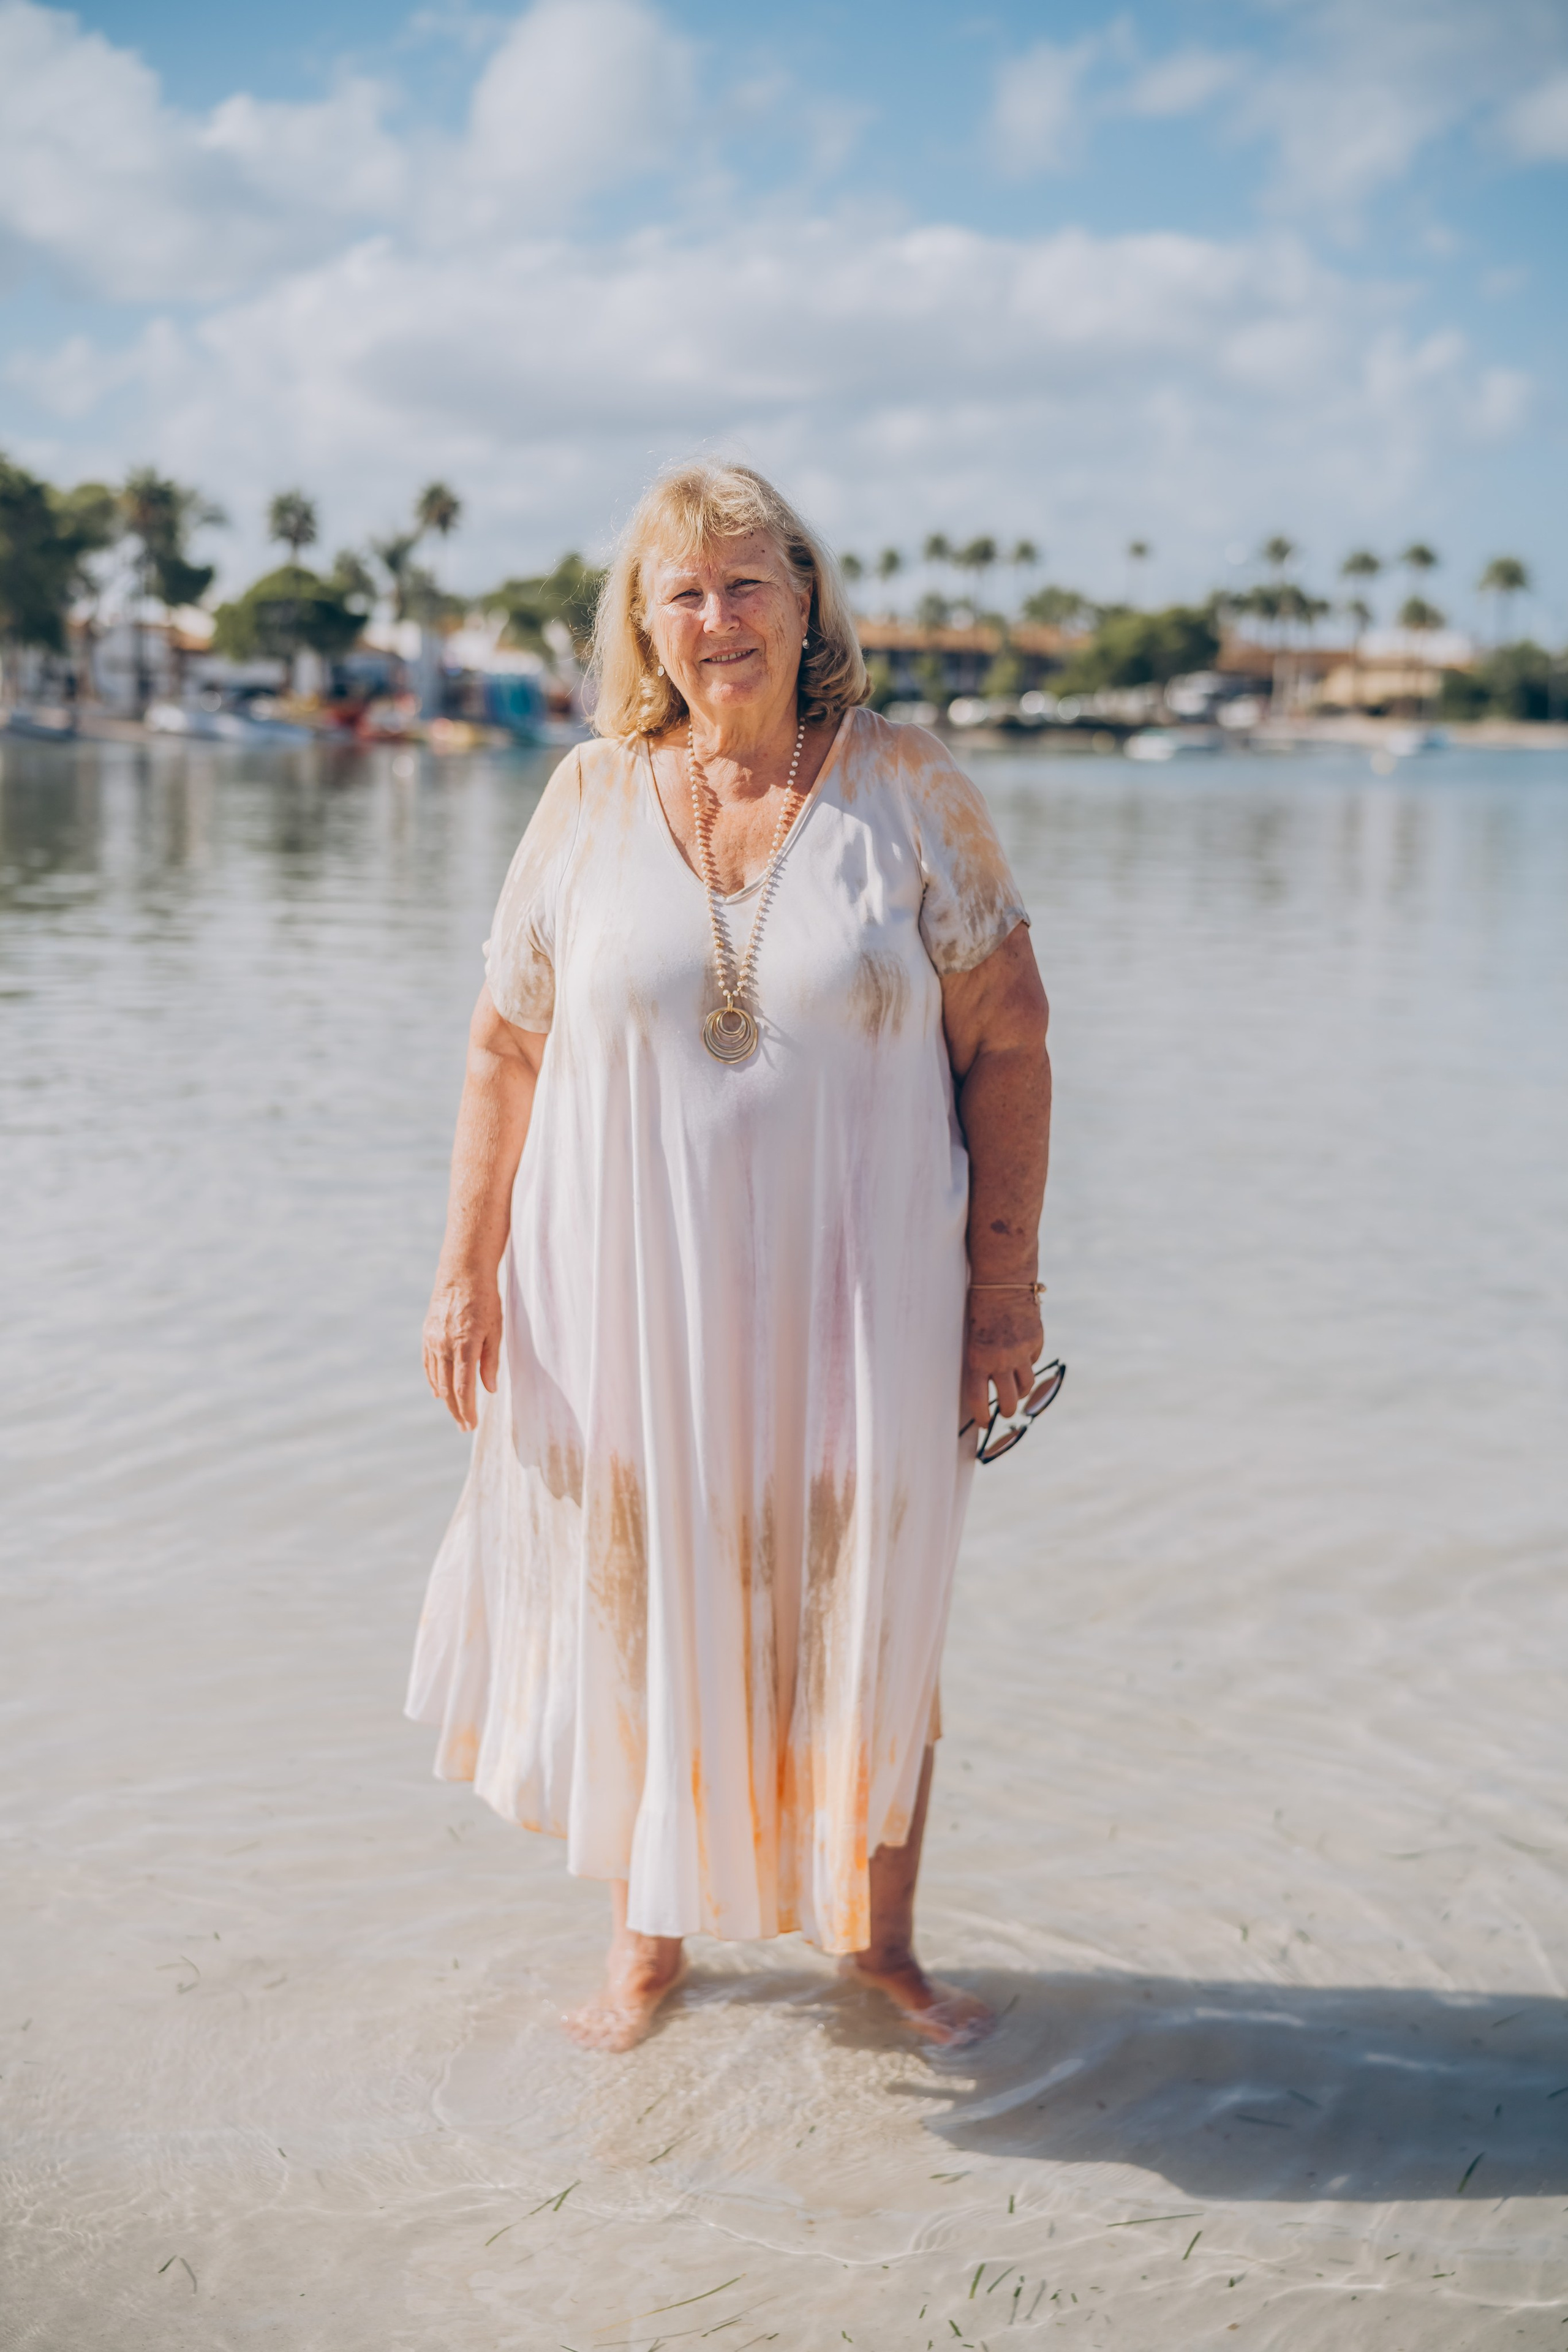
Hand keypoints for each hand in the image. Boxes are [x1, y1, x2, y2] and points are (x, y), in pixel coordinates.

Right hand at [422, 1268, 502, 1430]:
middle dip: (457, 1410)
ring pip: (436, 1379)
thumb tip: (490, 1390)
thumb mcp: (496, 1330)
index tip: (472, 1425)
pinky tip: (438, 1392)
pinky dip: (433, 1381)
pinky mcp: (426, 1335)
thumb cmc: (485, 1300)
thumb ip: (491, 1361)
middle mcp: (444, 1346)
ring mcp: (432, 1341)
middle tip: (465, 1427)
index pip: (463, 1388)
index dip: (468, 1410)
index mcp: (464, 1346)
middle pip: (447, 1389)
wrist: (461, 1274)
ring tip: (456, 1414)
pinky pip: (428, 1365)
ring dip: (445, 1399)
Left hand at [961, 1288, 1043, 1432]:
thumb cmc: (979, 1309)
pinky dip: (1028, 1362)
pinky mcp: (1036, 1342)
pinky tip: (1021, 1353)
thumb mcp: (971, 1338)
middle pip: (1010, 1401)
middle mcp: (1000, 1360)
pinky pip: (1034, 1362)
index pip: (979, 1400)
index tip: (984, 1423)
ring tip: (1015, 1389)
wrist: (1001, 1281)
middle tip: (1005, 1410)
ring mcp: (1021, 1352)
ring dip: (1021, 1391)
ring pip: (1027, 1386)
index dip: (982, 1416)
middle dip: (1007, 1410)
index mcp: (977, 1359)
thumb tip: (989, 1388)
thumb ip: (980, 1362)